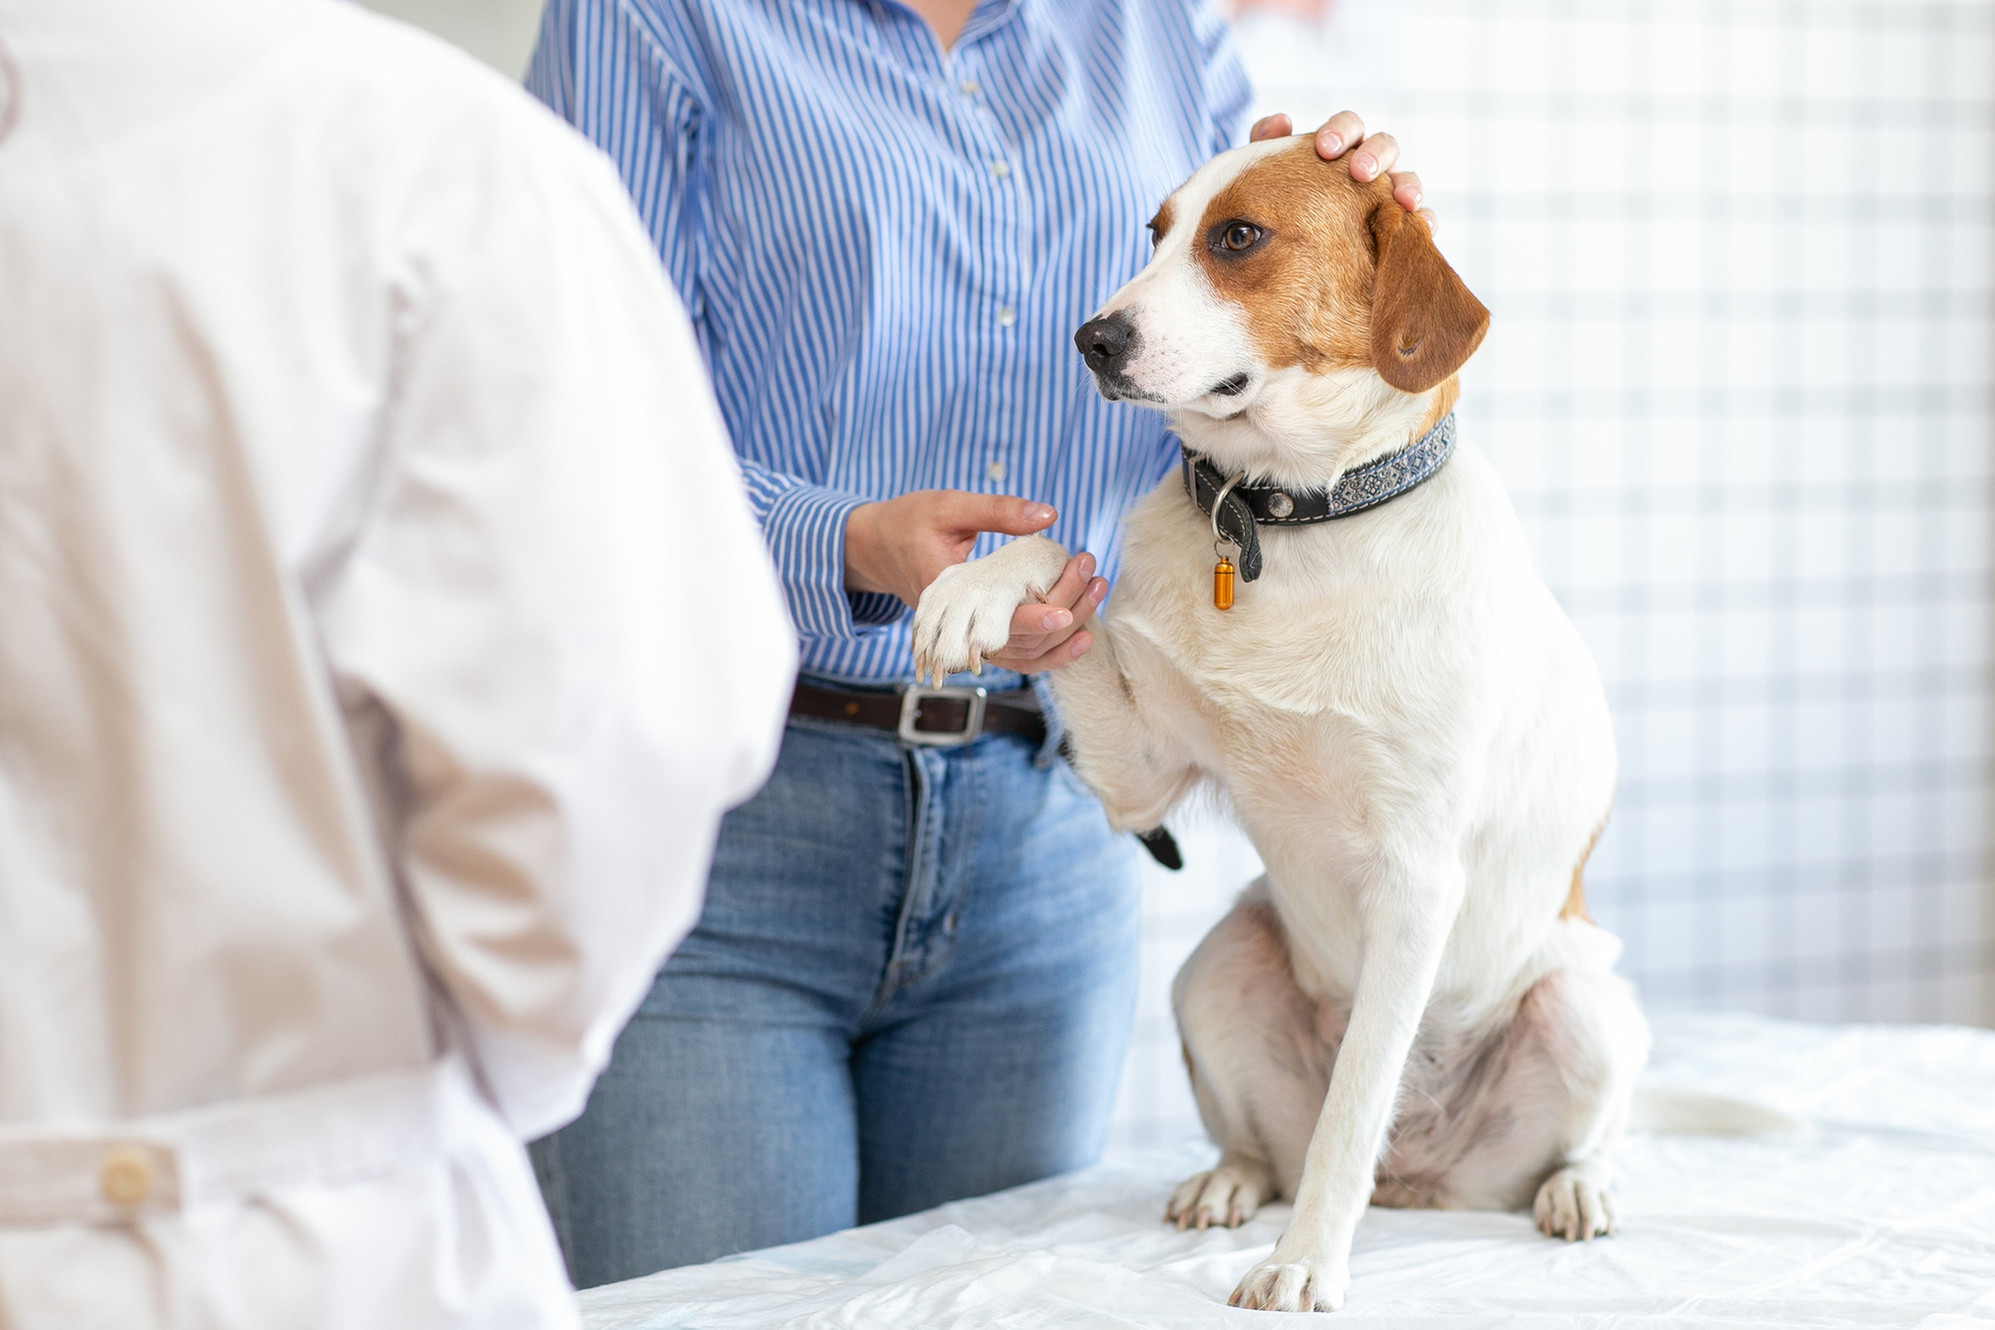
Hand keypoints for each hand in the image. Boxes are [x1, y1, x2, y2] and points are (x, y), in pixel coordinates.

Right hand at [845, 491, 1108, 672]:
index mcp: (946, 596)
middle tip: (1091, 569)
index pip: (997, 621)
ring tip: (1096, 586)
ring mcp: (968, 638)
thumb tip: (1049, 515)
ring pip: (1026, 654)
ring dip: (1067, 629)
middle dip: (1066, 609)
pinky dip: (1053, 651)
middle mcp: (957, 628)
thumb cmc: (910, 522)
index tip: (1066, 609)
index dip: (1034, 620)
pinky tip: (1083, 631)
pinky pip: (1020, 656)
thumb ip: (998, 510)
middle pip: (1021, 640)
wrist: (877, 549)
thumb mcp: (949, 507)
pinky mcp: (978, 637)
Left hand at [1249, 109, 1434, 231]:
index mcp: (1343, 144)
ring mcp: (1389, 190)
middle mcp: (1370, 162)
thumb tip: (1278, 122)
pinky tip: (1423, 228)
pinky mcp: (1402, 221)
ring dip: (1408, 185)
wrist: (1291, 241)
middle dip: (1374, 156)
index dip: (1340, 132)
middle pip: (1384, 146)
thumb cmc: (1283, 196)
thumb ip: (1268, 145)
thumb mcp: (1270, 172)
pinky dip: (1424, 219)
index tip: (1325, 148)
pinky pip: (1420, 217)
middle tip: (1360, 172)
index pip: (1349, 126)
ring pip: (1406, 179)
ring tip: (1404, 200)